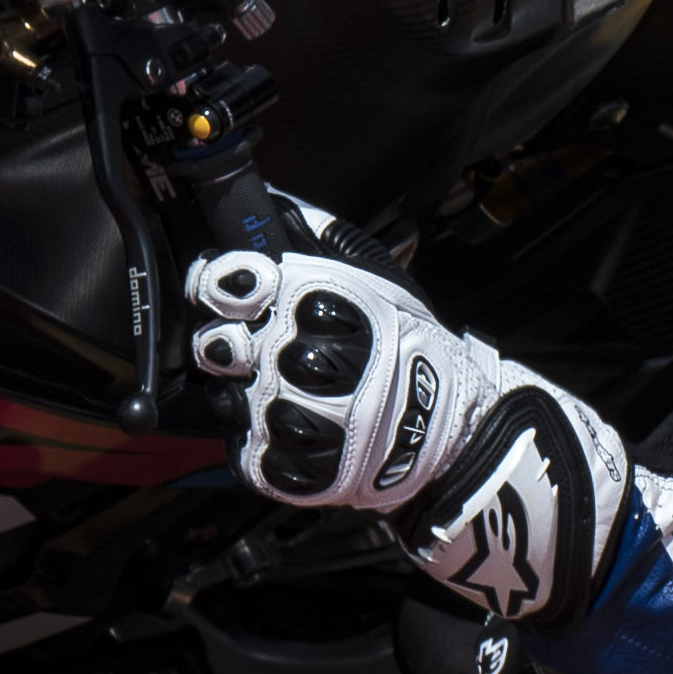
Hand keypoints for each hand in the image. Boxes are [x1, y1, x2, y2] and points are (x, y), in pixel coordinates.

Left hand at [184, 250, 627, 624]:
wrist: (454, 434)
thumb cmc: (413, 349)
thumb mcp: (380, 279)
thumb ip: (322, 238)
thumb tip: (273, 201)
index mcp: (324, 305)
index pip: (237, 285)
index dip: (218, 284)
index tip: (222, 288)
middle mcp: (308, 361)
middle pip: (222, 347)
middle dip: (225, 344)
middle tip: (247, 346)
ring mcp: (302, 421)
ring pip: (229, 401)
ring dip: (241, 394)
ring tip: (274, 389)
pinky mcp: (301, 472)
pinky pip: (246, 453)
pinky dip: (253, 441)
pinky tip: (282, 425)